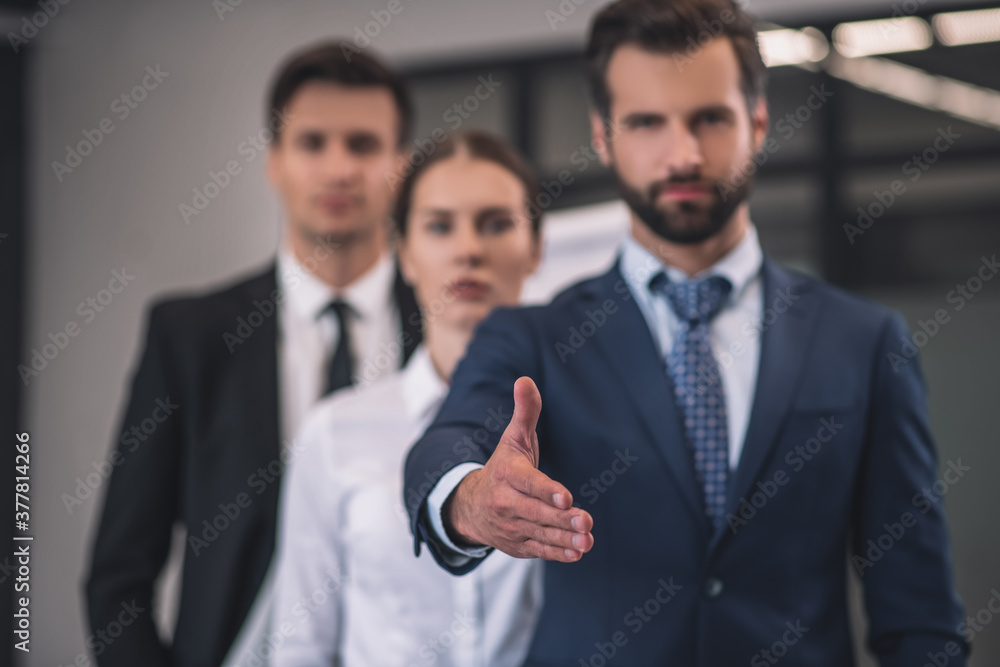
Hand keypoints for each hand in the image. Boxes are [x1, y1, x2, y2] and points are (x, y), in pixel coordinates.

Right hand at [446, 376, 593, 561]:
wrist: (472, 506)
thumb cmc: (503, 467)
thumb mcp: (513, 438)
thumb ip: (525, 412)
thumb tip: (525, 380)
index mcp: (506, 474)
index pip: (528, 482)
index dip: (546, 489)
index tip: (565, 495)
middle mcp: (506, 502)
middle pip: (536, 511)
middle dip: (561, 518)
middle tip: (586, 520)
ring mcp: (511, 526)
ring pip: (540, 533)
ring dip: (564, 538)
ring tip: (587, 540)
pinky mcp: (518, 544)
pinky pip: (539, 549)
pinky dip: (558, 552)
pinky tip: (577, 552)